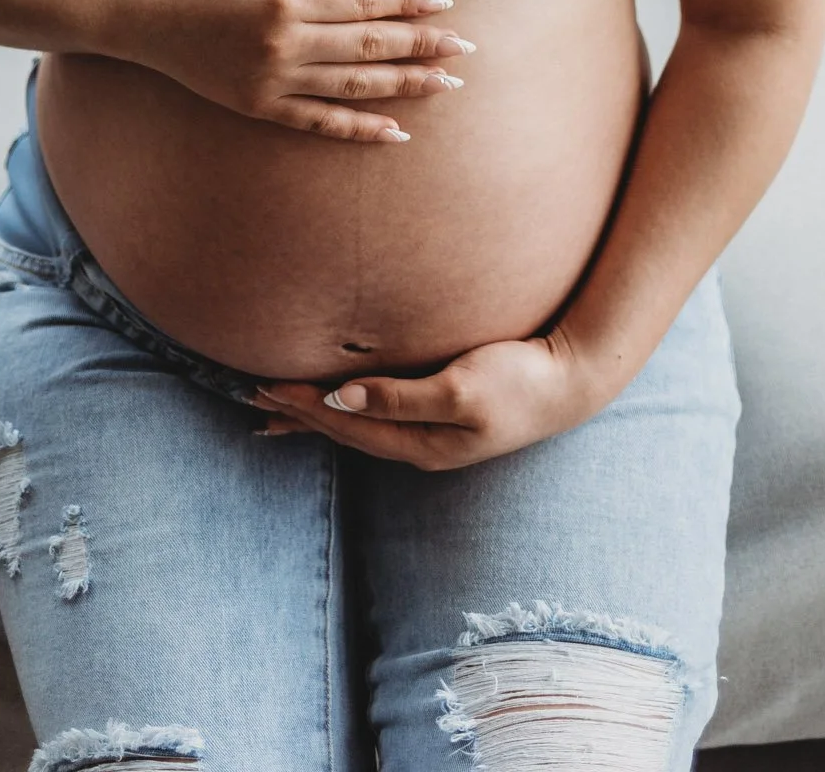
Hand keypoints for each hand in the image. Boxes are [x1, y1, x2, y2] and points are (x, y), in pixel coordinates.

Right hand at [108, 0, 473, 142]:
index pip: (368, 1)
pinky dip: (359, 128)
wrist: (142, 8)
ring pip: (354, 88)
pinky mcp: (259, 106)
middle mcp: (285, 42)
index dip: (411, 2)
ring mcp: (272, 80)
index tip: (446, 4)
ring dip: (405, 87)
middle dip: (422, 46)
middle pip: (370, 47)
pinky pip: (319, 122)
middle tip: (465, 49)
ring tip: (446, 85)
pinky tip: (395, 132)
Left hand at [252, 329, 610, 468]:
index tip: (263, 384)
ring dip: (317, 416)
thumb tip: (341, 398)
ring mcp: (433, 432)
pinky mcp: (445, 412)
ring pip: (360, 424)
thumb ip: (400, 396)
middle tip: (251, 397)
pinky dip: (349, 408)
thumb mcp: (461, 389)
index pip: (346, 424)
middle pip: (345, 431)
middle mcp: (421, 444)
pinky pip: (381, 413)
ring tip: (277, 410)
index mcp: (421, 442)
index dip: (302, 406)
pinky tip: (342, 402)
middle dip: (299, 415)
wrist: (573, 379)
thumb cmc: (520, 380)